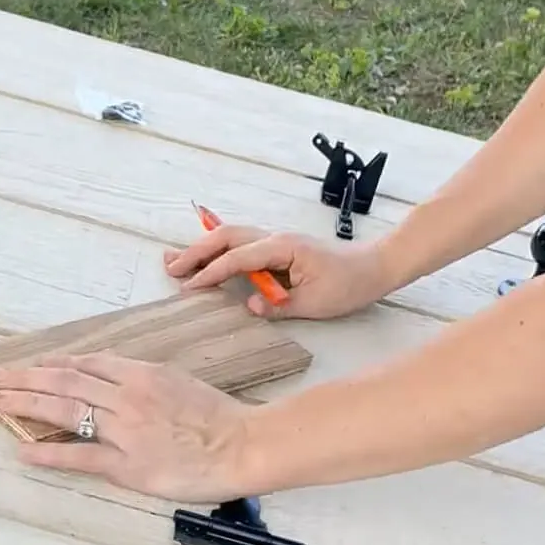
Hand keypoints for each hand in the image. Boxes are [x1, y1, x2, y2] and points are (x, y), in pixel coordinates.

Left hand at [0, 351, 249, 501]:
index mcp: (142, 374)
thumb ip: (145, 381)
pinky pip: (80, 455)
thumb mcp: (180, 383)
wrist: (243, 446)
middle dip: (27, 377)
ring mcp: (125, 430)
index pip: (87, 364)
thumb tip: (117, 381)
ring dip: (27, 403)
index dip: (54, 365)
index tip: (32, 365)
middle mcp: (127, 396)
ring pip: (66, 409)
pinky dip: (49, 450)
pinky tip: (24, 449)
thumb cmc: (219, 418)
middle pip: (66, 381)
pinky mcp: (127, 464)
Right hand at [164, 221, 389, 319]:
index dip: (212, 272)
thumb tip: (249, 306)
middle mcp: (275, 238)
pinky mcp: (277, 250)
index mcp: (283, 248)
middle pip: (226, 237)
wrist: (373, 267)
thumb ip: (279, 307)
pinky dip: (219, 253)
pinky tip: (205, 262)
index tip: (190, 286)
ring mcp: (275, 241)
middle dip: (196, 251)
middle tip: (171, 268)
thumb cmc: (349, 284)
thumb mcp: (316, 304)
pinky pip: (241, 246)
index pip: (238, 258)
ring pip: (231, 238)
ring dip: (203, 248)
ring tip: (175, 262)